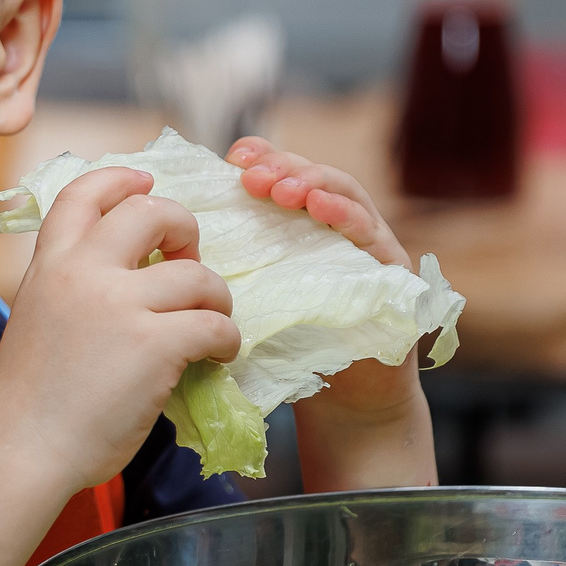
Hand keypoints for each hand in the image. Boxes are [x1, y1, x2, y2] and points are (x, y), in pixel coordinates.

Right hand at [0, 166, 239, 495]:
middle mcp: (83, 272)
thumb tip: (137, 285)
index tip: (146, 180)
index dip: (121, 179)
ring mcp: (120, 306)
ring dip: (216, 299)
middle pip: (150, 212)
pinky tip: (216, 356)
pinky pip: (215, 325)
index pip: (84, 193)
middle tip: (189, 261)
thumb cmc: (28, 402)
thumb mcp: (37, 319)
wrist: (22, 449)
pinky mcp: (155, 345)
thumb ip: (73, 291)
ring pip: (197, 276)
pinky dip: (226, 339)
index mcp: (50, 266)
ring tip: (212, 324)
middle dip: (184, 228)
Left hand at [227, 136, 420, 423]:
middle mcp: (337, 229)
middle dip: (282, 167)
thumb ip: (229, 269)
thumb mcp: (249, 303)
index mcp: (299, 229)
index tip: (232, 158)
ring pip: (344, 196)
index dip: (262, 159)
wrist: (344, 407)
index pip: (283, 178)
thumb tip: (172, 243)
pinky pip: (372, 234)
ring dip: (312, 184)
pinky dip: (346, 216)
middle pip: (312, 179)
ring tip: (283, 186)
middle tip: (251, 171)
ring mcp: (369, 246)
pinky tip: (321, 208)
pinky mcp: (393, 272)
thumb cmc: (290, 354)